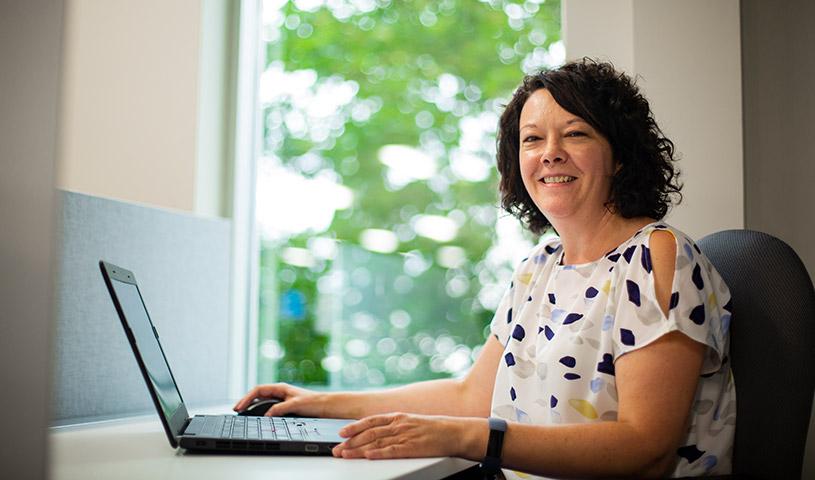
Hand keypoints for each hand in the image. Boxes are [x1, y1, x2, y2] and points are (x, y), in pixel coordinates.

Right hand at [233, 383, 325, 416]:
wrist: (326, 406)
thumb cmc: (313, 402)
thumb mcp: (295, 405)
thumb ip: (280, 409)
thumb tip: (267, 415)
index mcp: (280, 388)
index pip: (258, 390)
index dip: (247, 398)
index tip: (239, 406)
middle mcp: (280, 392)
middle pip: (257, 394)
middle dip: (246, 401)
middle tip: (236, 409)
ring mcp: (281, 398)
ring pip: (262, 400)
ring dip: (252, 405)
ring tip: (243, 412)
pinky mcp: (285, 406)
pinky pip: (268, 406)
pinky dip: (260, 410)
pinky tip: (256, 416)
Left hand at [332, 413, 476, 459]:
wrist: (454, 432)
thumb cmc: (434, 429)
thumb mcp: (411, 422)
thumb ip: (395, 426)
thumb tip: (379, 432)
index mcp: (398, 417)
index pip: (370, 421)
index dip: (354, 426)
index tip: (341, 432)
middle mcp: (398, 425)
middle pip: (369, 433)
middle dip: (351, 441)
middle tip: (337, 448)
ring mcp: (405, 436)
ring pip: (376, 442)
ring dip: (358, 449)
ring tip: (345, 454)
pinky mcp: (412, 448)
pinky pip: (392, 451)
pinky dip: (378, 453)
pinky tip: (368, 456)